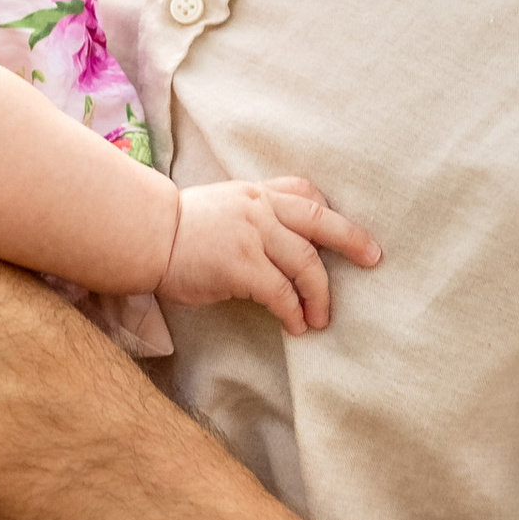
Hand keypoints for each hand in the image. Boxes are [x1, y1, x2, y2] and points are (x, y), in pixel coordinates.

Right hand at [161, 177, 380, 334]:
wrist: (145, 235)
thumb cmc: (180, 228)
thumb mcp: (223, 205)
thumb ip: (254, 214)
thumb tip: (283, 242)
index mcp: (256, 193)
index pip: (306, 194)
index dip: (332, 214)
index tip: (349, 233)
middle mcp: (260, 208)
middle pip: (319, 223)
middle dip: (352, 240)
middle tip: (373, 260)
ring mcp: (252, 234)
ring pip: (305, 263)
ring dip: (320, 294)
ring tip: (321, 318)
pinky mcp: (241, 265)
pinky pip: (281, 292)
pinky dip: (294, 311)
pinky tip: (295, 326)